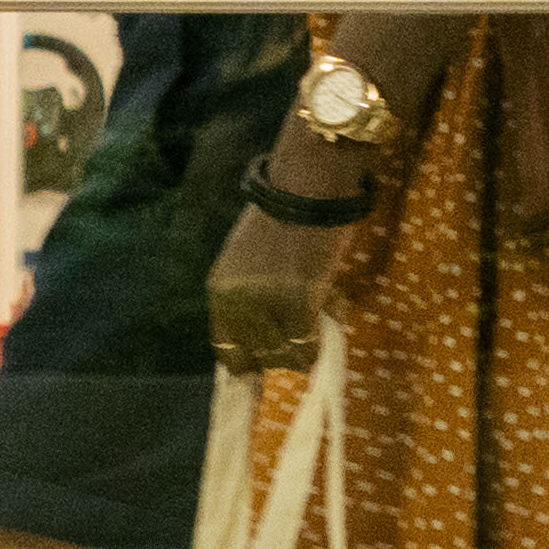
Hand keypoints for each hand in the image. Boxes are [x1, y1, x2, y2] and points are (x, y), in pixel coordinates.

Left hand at [207, 189, 360, 370]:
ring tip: (319, 320)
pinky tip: (329, 324)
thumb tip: (270, 333)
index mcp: (219, 292)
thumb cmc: (282, 217)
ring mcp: (266, 306)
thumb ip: (249, 296)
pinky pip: (308, 343)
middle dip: (282, 352)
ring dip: (302, 347)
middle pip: (259, 355)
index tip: (269, 358)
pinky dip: (319, 343)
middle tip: (303, 335)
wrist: (307, 188)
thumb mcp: (246, 260)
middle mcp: (236, 304)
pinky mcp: (298, 303)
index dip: (249, 359)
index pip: (226, 349)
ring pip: (284, 354)